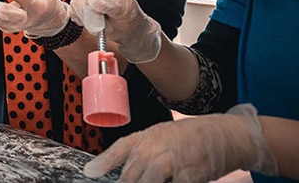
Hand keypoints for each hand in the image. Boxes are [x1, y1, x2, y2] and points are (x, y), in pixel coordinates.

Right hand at [69, 0, 161, 62]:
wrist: (128, 29)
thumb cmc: (129, 18)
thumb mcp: (124, 11)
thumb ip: (109, 4)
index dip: (90, 4)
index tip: (98, 19)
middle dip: (87, 13)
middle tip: (99, 25)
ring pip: (74, 3)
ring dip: (84, 18)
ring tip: (99, 24)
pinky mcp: (82, 4)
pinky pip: (72, 11)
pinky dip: (79, 20)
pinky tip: (91, 23)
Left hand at [83, 103, 278, 181]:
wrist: (222, 135)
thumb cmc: (189, 138)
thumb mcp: (160, 137)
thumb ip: (142, 153)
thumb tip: (122, 170)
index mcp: (146, 136)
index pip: (120, 148)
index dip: (103, 162)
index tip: (90, 172)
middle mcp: (155, 146)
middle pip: (131, 173)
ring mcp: (172, 160)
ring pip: (147, 181)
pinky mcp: (190, 174)